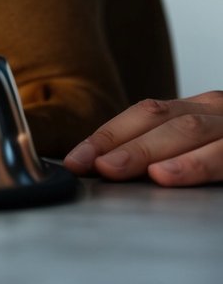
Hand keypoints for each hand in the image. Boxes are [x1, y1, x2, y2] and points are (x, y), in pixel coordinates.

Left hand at [63, 91, 222, 185]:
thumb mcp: (199, 143)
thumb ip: (162, 149)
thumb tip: (104, 167)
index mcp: (196, 108)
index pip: (143, 115)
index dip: (106, 136)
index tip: (74, 160)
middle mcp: (213, 110)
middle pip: (159, 120)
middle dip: (119, 143)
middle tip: (88, 164)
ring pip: (187, 130)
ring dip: (146, 150)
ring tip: (113, 168)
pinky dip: (193, 165)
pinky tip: (167, 175)